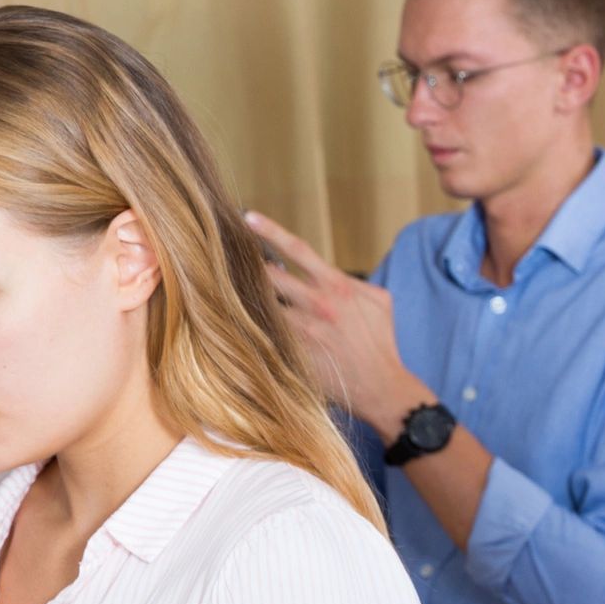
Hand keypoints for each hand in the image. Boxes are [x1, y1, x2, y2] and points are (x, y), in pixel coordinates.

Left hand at [243, 211, 424, 431]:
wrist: (382, 386)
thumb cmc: (381, 342)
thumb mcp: (379, 302)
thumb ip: (354, 281)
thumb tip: (330, 272)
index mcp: (336, 286)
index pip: (298, 249)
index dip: (270, 230)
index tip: (248, 217)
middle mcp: (317, 304)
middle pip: (269, 273)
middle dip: (246, 262)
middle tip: (224, 252)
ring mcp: (303, 329)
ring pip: (261, 303)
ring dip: (243, 294)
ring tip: (222, 285)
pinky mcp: (294, 352)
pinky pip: (264, 332)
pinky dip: (249, 324)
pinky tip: (233, 320)